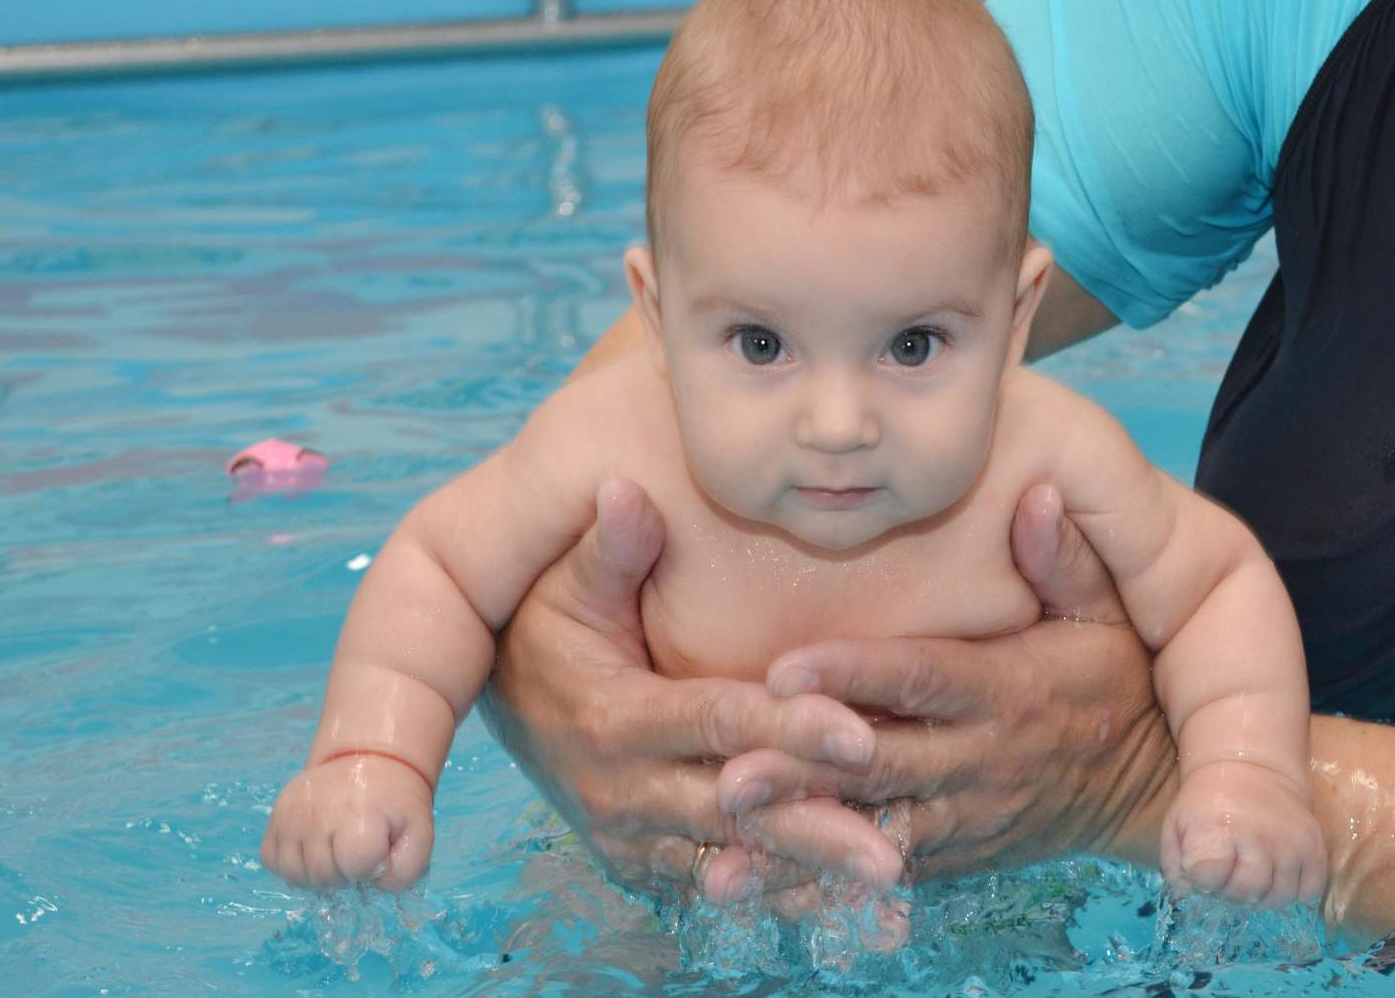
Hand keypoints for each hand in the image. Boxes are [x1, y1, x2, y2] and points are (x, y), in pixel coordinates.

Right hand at [261, 753, 434, 890]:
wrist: (369, 761)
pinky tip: (314, 849)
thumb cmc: (394, 803)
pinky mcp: (276, 815)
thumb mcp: (419, 832)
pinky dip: (292, 864)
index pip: (356, 868)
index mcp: (358, 814)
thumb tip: (374, 883)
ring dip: (318, 874)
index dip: (371, 867)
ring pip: (295, 874)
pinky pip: (272, 861)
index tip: (378, 848)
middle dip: (345, 873)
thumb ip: (406, 870)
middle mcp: (318, 813)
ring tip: (336, 851)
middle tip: (357, 849)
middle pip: (323, 876)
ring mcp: (291, 814)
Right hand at [478, 479, 897, 901]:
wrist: (503, 702)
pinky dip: (778, 895)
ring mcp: (637, 836)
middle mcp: (626, 791)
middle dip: (816, 830)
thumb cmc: (550, 628)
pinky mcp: (649, 861)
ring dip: (809, 875)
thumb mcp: (568, 586)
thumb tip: (624, 488)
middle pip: (736, 811)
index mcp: (615, 719)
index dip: (785, 727)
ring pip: (736, 858)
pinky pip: (720, 882)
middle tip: (891, 853)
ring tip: (884, 883)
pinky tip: (840, 906)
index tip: (859, 735)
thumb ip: (609, 548)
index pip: (715, 721)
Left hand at [720, 484, 1180, 882]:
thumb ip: (1066, 559)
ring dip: (796, 841)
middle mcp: (977, 761)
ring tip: (723, 847)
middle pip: (879, 767)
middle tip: (728, 774)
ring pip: (867, 833)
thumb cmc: (1114, 680)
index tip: (786, 668)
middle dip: (803, 773)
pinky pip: (875, 871)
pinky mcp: (948, 855)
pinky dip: (817, 884)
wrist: (1146, 787)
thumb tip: (1039, 493)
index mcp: (1006, 691)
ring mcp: (961, 817)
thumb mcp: (1108, 615)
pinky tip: (754, 885)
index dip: (855, 675)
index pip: (922, 679)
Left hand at [1160, 760, 1326, 907]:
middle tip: (1229, 875)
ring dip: (1261, 895)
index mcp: (1216, 827)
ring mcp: (1290, 844)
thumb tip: (1188, 894)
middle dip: (1232, 892)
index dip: (1203, 880)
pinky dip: (1293, 892)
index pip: (1208, 876)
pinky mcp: (1314, 848)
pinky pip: (1309, 891)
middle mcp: (1257, 836)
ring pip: (1278, 898)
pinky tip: (1277, 875)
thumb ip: (1175, 865)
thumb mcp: (1177, 824)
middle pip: (1246, 891)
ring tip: (1251, 874)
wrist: (1251, 769)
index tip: (1204, 870)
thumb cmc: (1208, 804)